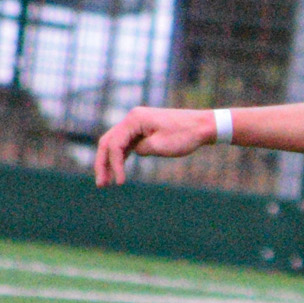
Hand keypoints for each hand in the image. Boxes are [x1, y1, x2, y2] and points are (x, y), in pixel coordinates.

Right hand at [94, 106, 213, 186]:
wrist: (202, 126)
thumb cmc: (184, 135)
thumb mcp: (160, 146)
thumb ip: (141, 149)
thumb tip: (133, 151)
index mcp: (134, 119)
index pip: (115, 143)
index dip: (114, 164)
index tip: (120, 182)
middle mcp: (132, 118)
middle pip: (108, 142)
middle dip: (103, 163)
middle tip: (101, 184)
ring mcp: (137, 123)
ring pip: (115, 143)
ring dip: (110, 162)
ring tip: (105, 182)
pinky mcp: (143, 129)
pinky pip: (126, 143)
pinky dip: (121, 157)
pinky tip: (117, 171)